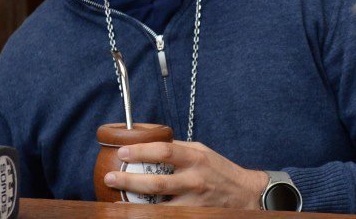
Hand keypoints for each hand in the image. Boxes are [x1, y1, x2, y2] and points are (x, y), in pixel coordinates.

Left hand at [103, 140, 268, 207]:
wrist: (246, 195)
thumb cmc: (221, 171)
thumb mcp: (203, 152)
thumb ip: (179, 150)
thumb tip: (151, 144)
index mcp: (195, 159)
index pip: (164, 151)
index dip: (141, 151)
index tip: (123, 152)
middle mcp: (194, 181)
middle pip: (156, 183)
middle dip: (128, 181)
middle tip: (110, 178)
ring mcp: (193, 203)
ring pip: (157, 208)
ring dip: (134, 206)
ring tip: (116, 203)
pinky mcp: (193, 217)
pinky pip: (167, 218)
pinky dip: (150, 216)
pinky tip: (137, 214)